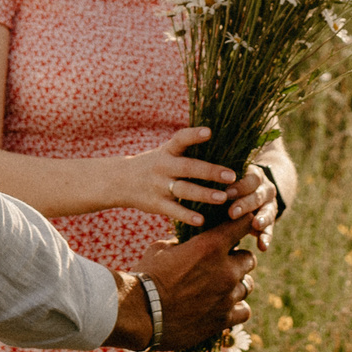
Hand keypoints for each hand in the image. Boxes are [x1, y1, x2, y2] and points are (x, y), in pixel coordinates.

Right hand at [106, 216, 259, 351]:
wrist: (140, 313)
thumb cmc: (147, 276)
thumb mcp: (162, 249)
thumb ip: (183, 243)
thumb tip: (188, 242)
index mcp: (210, 246)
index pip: (242, 225)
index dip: (242, 224)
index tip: (239, 226)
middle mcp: (225, 270)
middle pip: (249, 259)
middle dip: (237, 259)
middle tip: (222, 265)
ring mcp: (227, 296)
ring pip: (247, 285)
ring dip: (236, 284)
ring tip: (220, 288)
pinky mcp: (223, 319)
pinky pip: (244, 311)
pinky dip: (236, 308)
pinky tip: (223, 307)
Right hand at [115, 126, 237, 226]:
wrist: (120, 181)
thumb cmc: (153, 165)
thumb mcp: (165, 152)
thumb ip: (186, 147)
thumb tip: (218, 136)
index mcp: (167, 151)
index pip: (180, 139)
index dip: (194, 135)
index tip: (209, 131)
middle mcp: (163, 166)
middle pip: (188, 167)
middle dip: (210, 171)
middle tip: (232, 176)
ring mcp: (159, 186)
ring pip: (184, 190)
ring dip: (204, 194)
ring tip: (223, 198)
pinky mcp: (156, 204)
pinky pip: (173, 210)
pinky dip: (187, 215)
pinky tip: (202, 220)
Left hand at [226, 167, 281, 244]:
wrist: (255, 191)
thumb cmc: (233, 185)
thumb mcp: (231, 180)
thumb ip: (222, 183)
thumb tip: (203, 189)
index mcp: (255, 176)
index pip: (250, 178)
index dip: (240, 187)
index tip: (227, 193)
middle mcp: (266, 190)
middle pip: (257, 196)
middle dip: (245, 204)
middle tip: (232, 213)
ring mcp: (270, 205)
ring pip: (267, 212)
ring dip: (261, 219)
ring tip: (255, 225)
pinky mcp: (270, 221)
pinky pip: (269, 230)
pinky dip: (266, 238)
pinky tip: (262, 246)